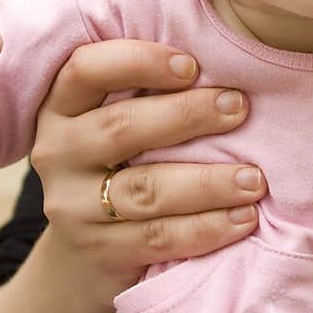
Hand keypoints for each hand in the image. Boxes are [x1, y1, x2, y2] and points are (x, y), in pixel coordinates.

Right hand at [31, 39, 264, 304]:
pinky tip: (243, 218)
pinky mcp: (99, 251)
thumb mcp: (117, 117)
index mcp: (62, 107)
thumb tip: (227, 61)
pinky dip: (206, 228)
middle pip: (120, 128)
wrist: (87, 250)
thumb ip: (150, 88)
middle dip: (186, 115)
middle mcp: (57, 152)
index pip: (86, 70)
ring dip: (207, 183)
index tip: (192, 65)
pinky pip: (158, 237)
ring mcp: (73, 206)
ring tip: (254, 179)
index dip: (138, 62)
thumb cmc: (123, 161)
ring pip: (145, 190)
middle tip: (239, 108)